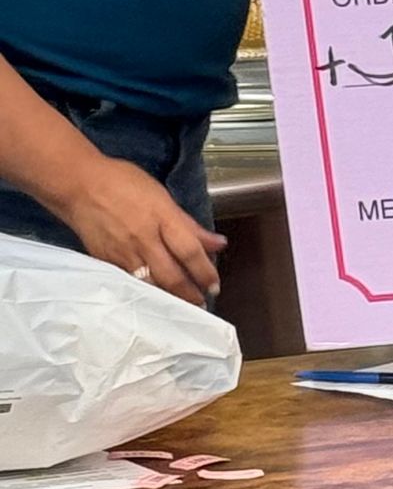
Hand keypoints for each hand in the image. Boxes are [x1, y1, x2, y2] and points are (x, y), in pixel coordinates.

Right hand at [51, 153, 225, 304]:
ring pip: (151, 284)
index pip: (190, 252)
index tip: (214, 285)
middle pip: (171, 275)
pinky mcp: (105, 262)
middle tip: (201, 304)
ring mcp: (122, 253)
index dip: (205, 272)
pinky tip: (155, 297)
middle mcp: (143, 239)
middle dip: (190, 294)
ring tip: (182, 305)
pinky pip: (129, 282)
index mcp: (162, 218)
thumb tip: (218, 243)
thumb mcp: (163, 196)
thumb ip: (190, 225)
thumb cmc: (122, 183)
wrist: (77, 186)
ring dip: (169, 298)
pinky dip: (145, 291)